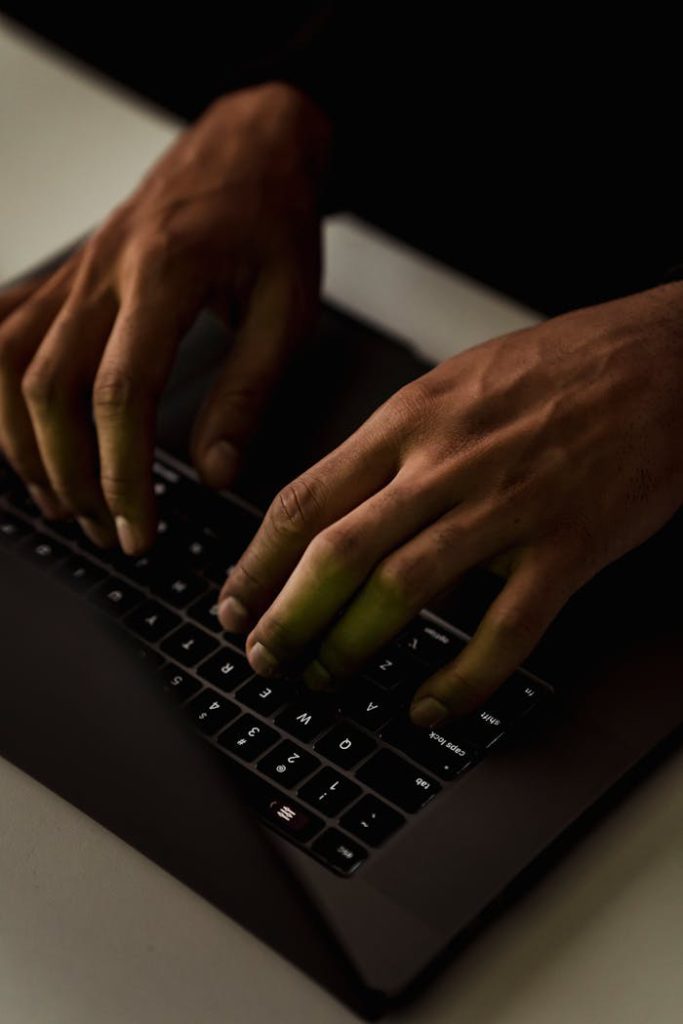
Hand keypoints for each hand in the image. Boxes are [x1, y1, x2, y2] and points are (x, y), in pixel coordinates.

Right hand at [0, 82, 329, 551]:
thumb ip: (249, 393)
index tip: (138, 527)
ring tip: (63, 498)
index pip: (119, 393)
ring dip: (26, 443)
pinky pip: (3, 335)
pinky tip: (22, 435)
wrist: (248, 146)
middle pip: (48, 389)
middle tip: (105, 526)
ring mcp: (75, 271)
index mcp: (164, 274)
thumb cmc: (272, 220)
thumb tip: (216, 472)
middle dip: (71, 473)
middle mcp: (103, 271)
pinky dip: (2, 394)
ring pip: (10, 365)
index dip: (121, 473)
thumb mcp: (288, 310)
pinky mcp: (65, 276)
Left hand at [218, 283, 682, 725]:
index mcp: (411, 418)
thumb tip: (337, 507)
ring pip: (403, 591)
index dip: (257, 563)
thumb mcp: (455, 382)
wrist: (666, 357)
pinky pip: (502, 631)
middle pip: (338, 553)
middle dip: (287, 617)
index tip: (234, 602)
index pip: (306, 500)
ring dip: (350, 647)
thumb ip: (395, 445)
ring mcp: (507, 507)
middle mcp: (447, 463)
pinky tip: (426, 706)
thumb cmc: (565, 365)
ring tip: (322, 681)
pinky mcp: (566, 547)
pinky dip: (458, 679)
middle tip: (263, 659)